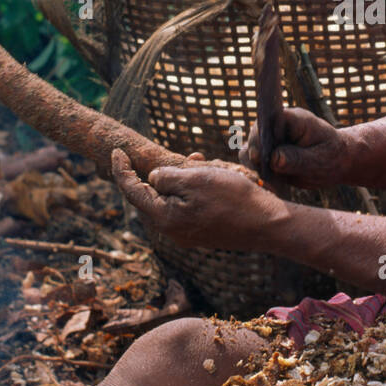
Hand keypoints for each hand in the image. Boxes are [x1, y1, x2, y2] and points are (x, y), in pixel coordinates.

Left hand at [111, 149, 280, 252]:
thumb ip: (167, 177)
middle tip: (186, 159)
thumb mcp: (196, 178)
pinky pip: (188, 207)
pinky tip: (212, 178)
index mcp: (164, 218)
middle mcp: (171, 230)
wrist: (268, 225)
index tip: (117, 152)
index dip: (122, 170)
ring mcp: (187, 234)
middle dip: (163, 174)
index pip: (132, 191)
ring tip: (205, 165)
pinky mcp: (202, 232)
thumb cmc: (234, 199)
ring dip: (184, 180)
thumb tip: (154, 178)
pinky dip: (194, 190)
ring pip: (173, 199)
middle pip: (153, 196)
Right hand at [241, 106, 349, 189]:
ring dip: (254, 169)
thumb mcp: (320, 159)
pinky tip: (270, 187)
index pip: (268, 121)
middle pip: (254, 137)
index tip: (258, 156)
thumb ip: (298, 158)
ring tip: (268, 184)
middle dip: (254, 157)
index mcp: (293, 120)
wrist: (338, 163)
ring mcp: (271, 142)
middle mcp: (278, 128)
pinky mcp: (268, 157)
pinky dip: (257, 177)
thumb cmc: (333, 157)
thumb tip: (274, 159)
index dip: (259, 137)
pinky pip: (254, 166)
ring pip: (249, 152)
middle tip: (263, 177)